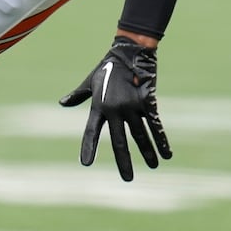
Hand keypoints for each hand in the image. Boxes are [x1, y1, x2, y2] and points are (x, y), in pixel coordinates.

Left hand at [59, 36, 171, 180]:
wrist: (130, 51)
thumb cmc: (108, 67)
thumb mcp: (90, 81)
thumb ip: (78, 95)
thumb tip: (63, 103)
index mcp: (99, 106)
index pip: (91, 131)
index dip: (89, 147)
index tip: (86, 164)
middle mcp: (115, 109)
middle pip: (120, 140)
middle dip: (124, 161)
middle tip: (127, 179)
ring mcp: (132, 106)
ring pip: (140, 135)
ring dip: (147, 152)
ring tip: (152, 166)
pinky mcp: (147, 102)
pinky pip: (155, 125)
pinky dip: (161, 139)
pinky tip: (167, 153)